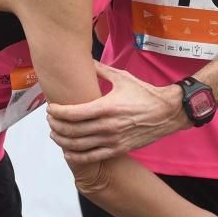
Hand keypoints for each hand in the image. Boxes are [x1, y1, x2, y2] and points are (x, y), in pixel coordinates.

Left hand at [47, 61, 189, 162]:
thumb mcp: (122, 77)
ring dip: (62, 141)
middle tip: (50, 120)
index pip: (73, 113)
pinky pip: (92, 156)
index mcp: (106, 107)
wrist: (167, 112)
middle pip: (72, 130)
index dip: (57, 112)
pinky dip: (76, 155)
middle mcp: (107, 126)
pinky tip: (68, 151)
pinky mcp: (118, 149)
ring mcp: (112, 140)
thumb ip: (101, 70)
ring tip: (55, 134)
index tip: (50, 108)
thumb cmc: (145, 93)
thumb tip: (85, 59)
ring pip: (79, 145)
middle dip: (56, 125)